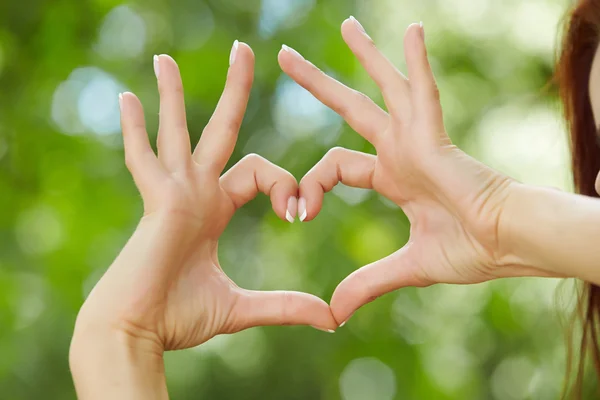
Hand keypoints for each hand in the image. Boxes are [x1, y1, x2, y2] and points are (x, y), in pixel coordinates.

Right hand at [74, 44, 336, 353]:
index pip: (261, 172)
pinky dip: (133, 129)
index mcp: (214, 209)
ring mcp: (172, 192)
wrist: (139, 332)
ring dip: (173, 94)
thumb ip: (286, 305)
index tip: (297, 213)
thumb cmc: (179, 318)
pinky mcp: (157, 201)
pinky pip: (142, 157)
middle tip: (244, 49)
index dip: (286, 184)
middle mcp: (194, 192)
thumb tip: (332, 320)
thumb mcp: (243, 306)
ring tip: (165, 58)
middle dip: (235, 90)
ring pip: (176, 131)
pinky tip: (127, 97)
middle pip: (220, 129)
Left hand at [278, 19, 558, 323]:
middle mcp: (400, 150)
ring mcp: (418, 139)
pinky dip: (417, 61)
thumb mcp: (406, 268)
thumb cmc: (471, 252)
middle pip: (349, 108)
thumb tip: (333, 313)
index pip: (334, 166)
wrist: (509, 246)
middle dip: (318, 83)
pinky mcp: (436, 137)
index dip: (310, 185)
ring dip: (365, 55)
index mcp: (391, 177)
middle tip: (286, 57)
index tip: (297, 215)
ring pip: (383, 87)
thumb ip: (367, 282)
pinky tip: (411, 29)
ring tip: (345, 25)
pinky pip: (425, 91)